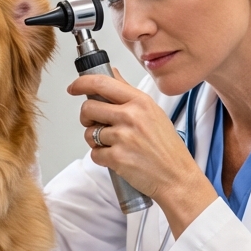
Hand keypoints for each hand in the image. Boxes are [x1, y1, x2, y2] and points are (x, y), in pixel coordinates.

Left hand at [69, 71, 217, 238]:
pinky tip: (117, 158)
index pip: (102, 83)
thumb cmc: (167, 148)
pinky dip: (101, 158)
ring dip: (95, 141)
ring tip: (113, 146)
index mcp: (140, 102)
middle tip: (95, 125)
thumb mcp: (153, 113)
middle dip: (86, 118)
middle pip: (88, 108)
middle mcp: (131, 116)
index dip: (82, 83)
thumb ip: (129, 93)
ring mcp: (123, 137)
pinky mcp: (117, 157)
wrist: (177, 177)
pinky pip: (94, 154)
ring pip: (88, 133)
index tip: (74, 88)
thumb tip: (112, 73)